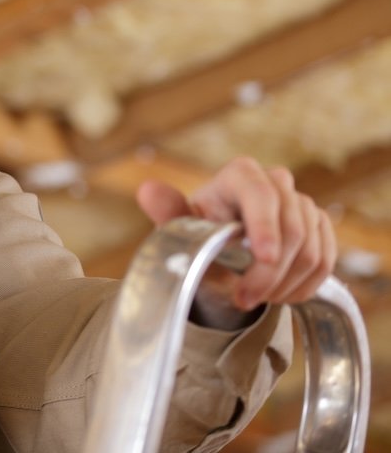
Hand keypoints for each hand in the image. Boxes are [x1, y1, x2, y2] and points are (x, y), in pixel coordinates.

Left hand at [136, 157, 336, 328]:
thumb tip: (147, 191)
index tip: (264, 259)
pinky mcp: (319, 226)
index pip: (261, 193)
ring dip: (286, 283)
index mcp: (239, 175)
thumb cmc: (198, 239)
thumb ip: (169, 212)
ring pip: (311, 248)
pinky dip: (305, 285)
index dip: (266, 226)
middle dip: (270, 272)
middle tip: (245, 298)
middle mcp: (275, 182)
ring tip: (258, 297)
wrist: (220, 256)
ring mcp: (301, 203)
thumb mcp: (181, 230)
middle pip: (291, 228)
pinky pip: (326, 260)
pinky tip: (282, 295)